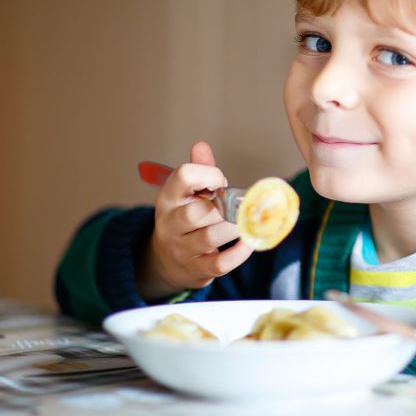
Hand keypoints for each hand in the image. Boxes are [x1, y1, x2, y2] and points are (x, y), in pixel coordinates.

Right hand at [138, 140, 254, 299]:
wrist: (166, 260)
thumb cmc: (185, 219)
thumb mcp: (185, 193)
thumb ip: (197, 169)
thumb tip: (201, 145)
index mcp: (168, 197)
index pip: (183, 177)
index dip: (209, 174)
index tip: (222, 182)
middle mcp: (170, 223)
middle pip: (196, 212)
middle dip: (224, 207)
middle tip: (239, 205)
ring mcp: (181, 249)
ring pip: (209, 237)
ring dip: (234, 228)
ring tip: (246, 222)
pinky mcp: (196, 270)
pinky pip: (220, 263)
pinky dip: (239, 253)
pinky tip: (249, 242)